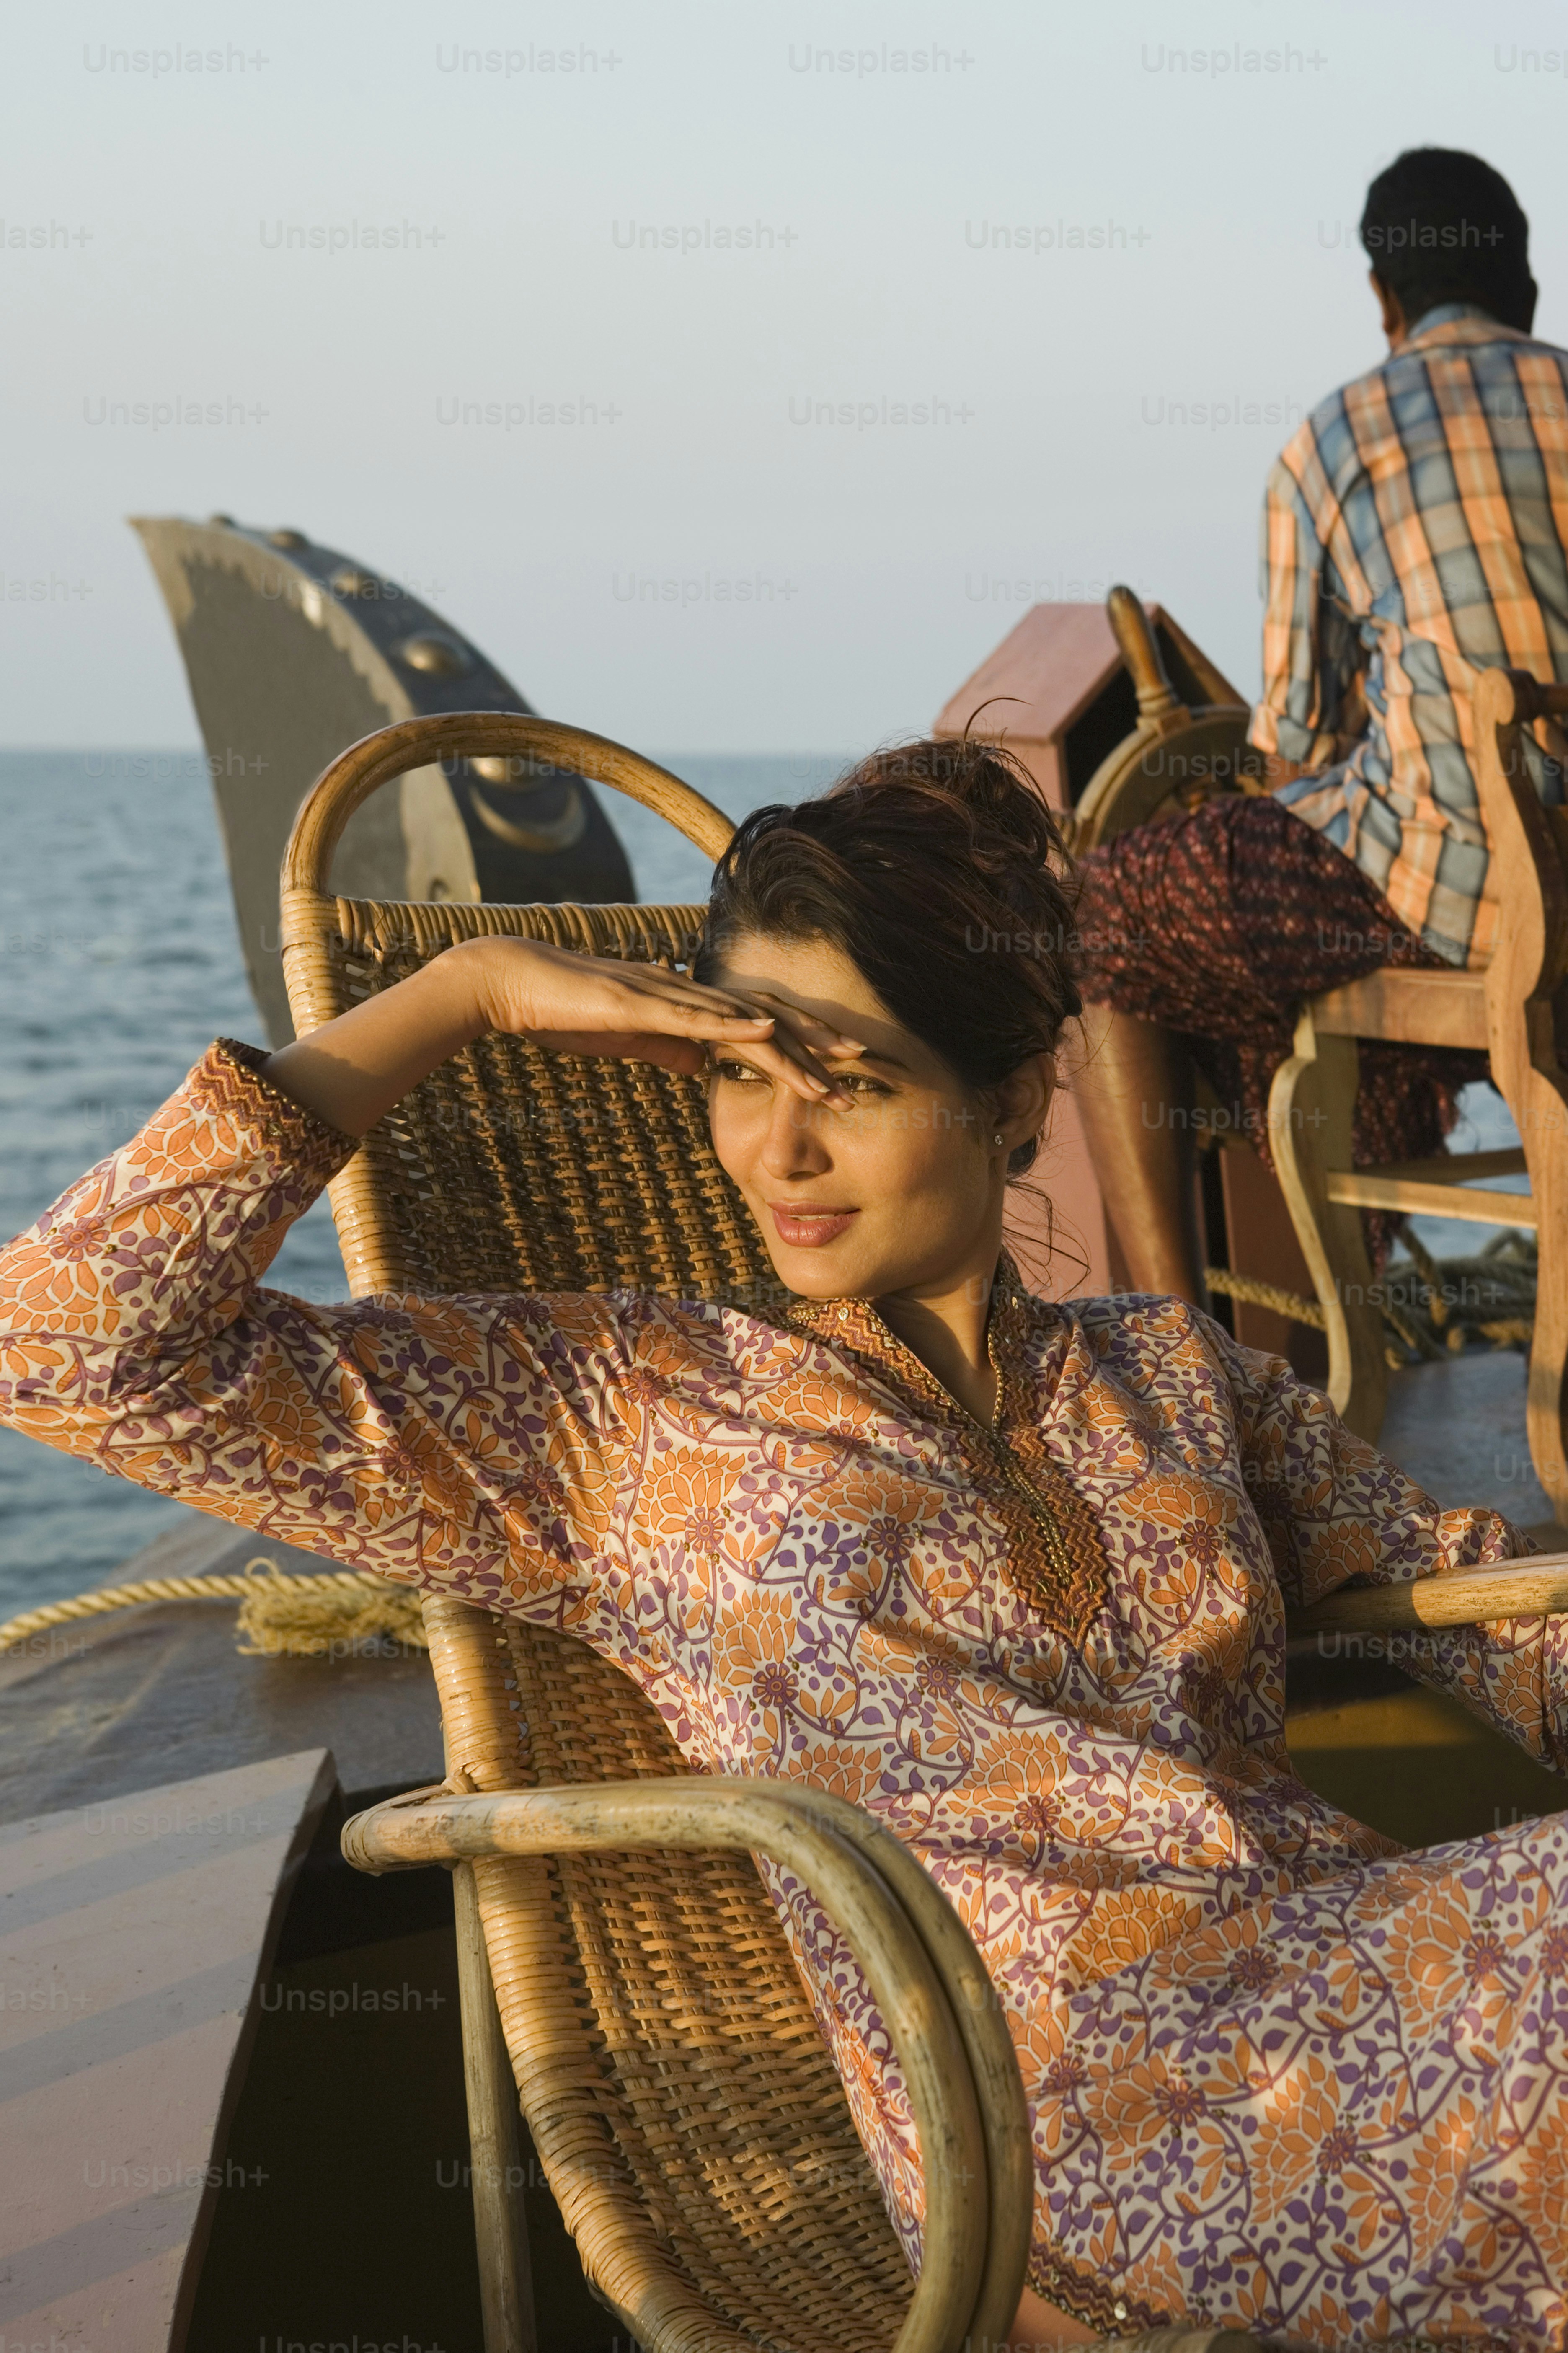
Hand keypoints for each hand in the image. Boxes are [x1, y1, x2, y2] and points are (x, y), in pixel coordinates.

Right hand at [468, 936, 860, 1103]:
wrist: (507, 982)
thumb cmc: (562, 1011)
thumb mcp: (628, 1038)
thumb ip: (668, 1048)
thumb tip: (703, 1069)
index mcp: (686, 1002)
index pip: (757, 1027)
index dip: (803, 1048)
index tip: (842, 1075)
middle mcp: (687, 990)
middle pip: (767, 1018)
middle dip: (818, 1046)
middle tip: (866, 1070)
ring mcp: (664, 993)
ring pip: (741, 1021)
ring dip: (791, 1048)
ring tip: (833, 1071)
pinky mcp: (636, 1001)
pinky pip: (693, 1016)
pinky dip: (731, 1026)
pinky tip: (765, 1036)